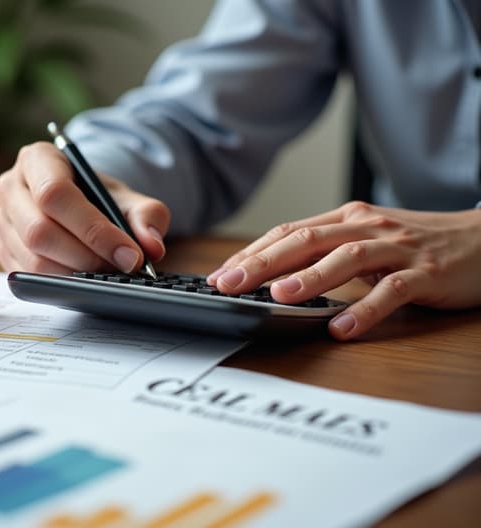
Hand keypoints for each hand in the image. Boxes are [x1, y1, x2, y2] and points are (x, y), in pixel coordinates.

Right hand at [0, 141, 169, 274]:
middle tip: (120, 268)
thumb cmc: (98, 197)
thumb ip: (147, 215)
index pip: (55, 194)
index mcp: (37, 159)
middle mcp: (11, 187)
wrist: (81, 203)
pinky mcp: (1, 250)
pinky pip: (27, 276)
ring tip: (106, 272)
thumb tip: (151, 246)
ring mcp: (1, 221)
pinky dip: (60, 283)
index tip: (129, 254)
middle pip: (39, 231)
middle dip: (86, 257)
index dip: (94, 230)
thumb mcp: (127, 198)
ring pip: (32, 260)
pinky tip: (85, 278)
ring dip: (75, 274)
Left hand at [207, 201, 480, 339]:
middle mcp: (366, 227)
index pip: (289, 233)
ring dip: (309, 279)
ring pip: (346, 259)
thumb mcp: (364, 242)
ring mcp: (396, 249)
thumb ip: (325, 253)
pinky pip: (392, 291)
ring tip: (277, 297)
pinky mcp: (425, 273)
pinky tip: (342, 328)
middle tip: (229, 284)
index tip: (221, 275)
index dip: (252, 253)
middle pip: (306, 241)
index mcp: (346, 219)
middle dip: (263, 263)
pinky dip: (365, 309)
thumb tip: (274, 275)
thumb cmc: (415, 245)